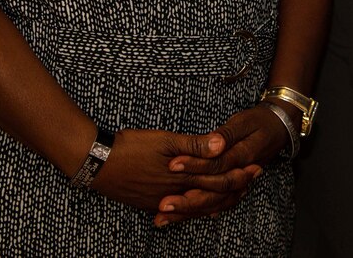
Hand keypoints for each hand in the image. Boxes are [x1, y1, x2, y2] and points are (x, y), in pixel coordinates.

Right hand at [89, 128, 257, 220]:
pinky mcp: (150, 204)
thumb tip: (222, 146)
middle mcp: (176, 193)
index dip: (239, 175)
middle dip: (235, 188)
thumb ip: (195, 145)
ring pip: (198, 207)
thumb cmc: (130, 147)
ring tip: (234, 194)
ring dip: (219, 200)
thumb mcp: (165, 140)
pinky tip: (202, 210)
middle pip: (213, 196)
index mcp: (183, 176)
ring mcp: (162, 202)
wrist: (96, 163)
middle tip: (253, 179)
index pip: (219, 180)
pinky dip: (196, 211)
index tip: (256, 168)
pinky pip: (181, 213)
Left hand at [156, 105, 288, 224]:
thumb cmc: (259, 122)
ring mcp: (240, 183)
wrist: (278, 128)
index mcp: (244, 156)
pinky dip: (199, 211)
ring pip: (214, 203)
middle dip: (187, 199)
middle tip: (163, 203)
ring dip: (189, 211)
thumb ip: (227, 134)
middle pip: (213, 192)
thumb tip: (215, 144)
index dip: (194, 166)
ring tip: (164, 216)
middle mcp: (242, 174)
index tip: (172, 165)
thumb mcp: (243, 121)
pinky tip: (181, 216)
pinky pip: (217, 203)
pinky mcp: (234, 187)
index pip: (216, 165)